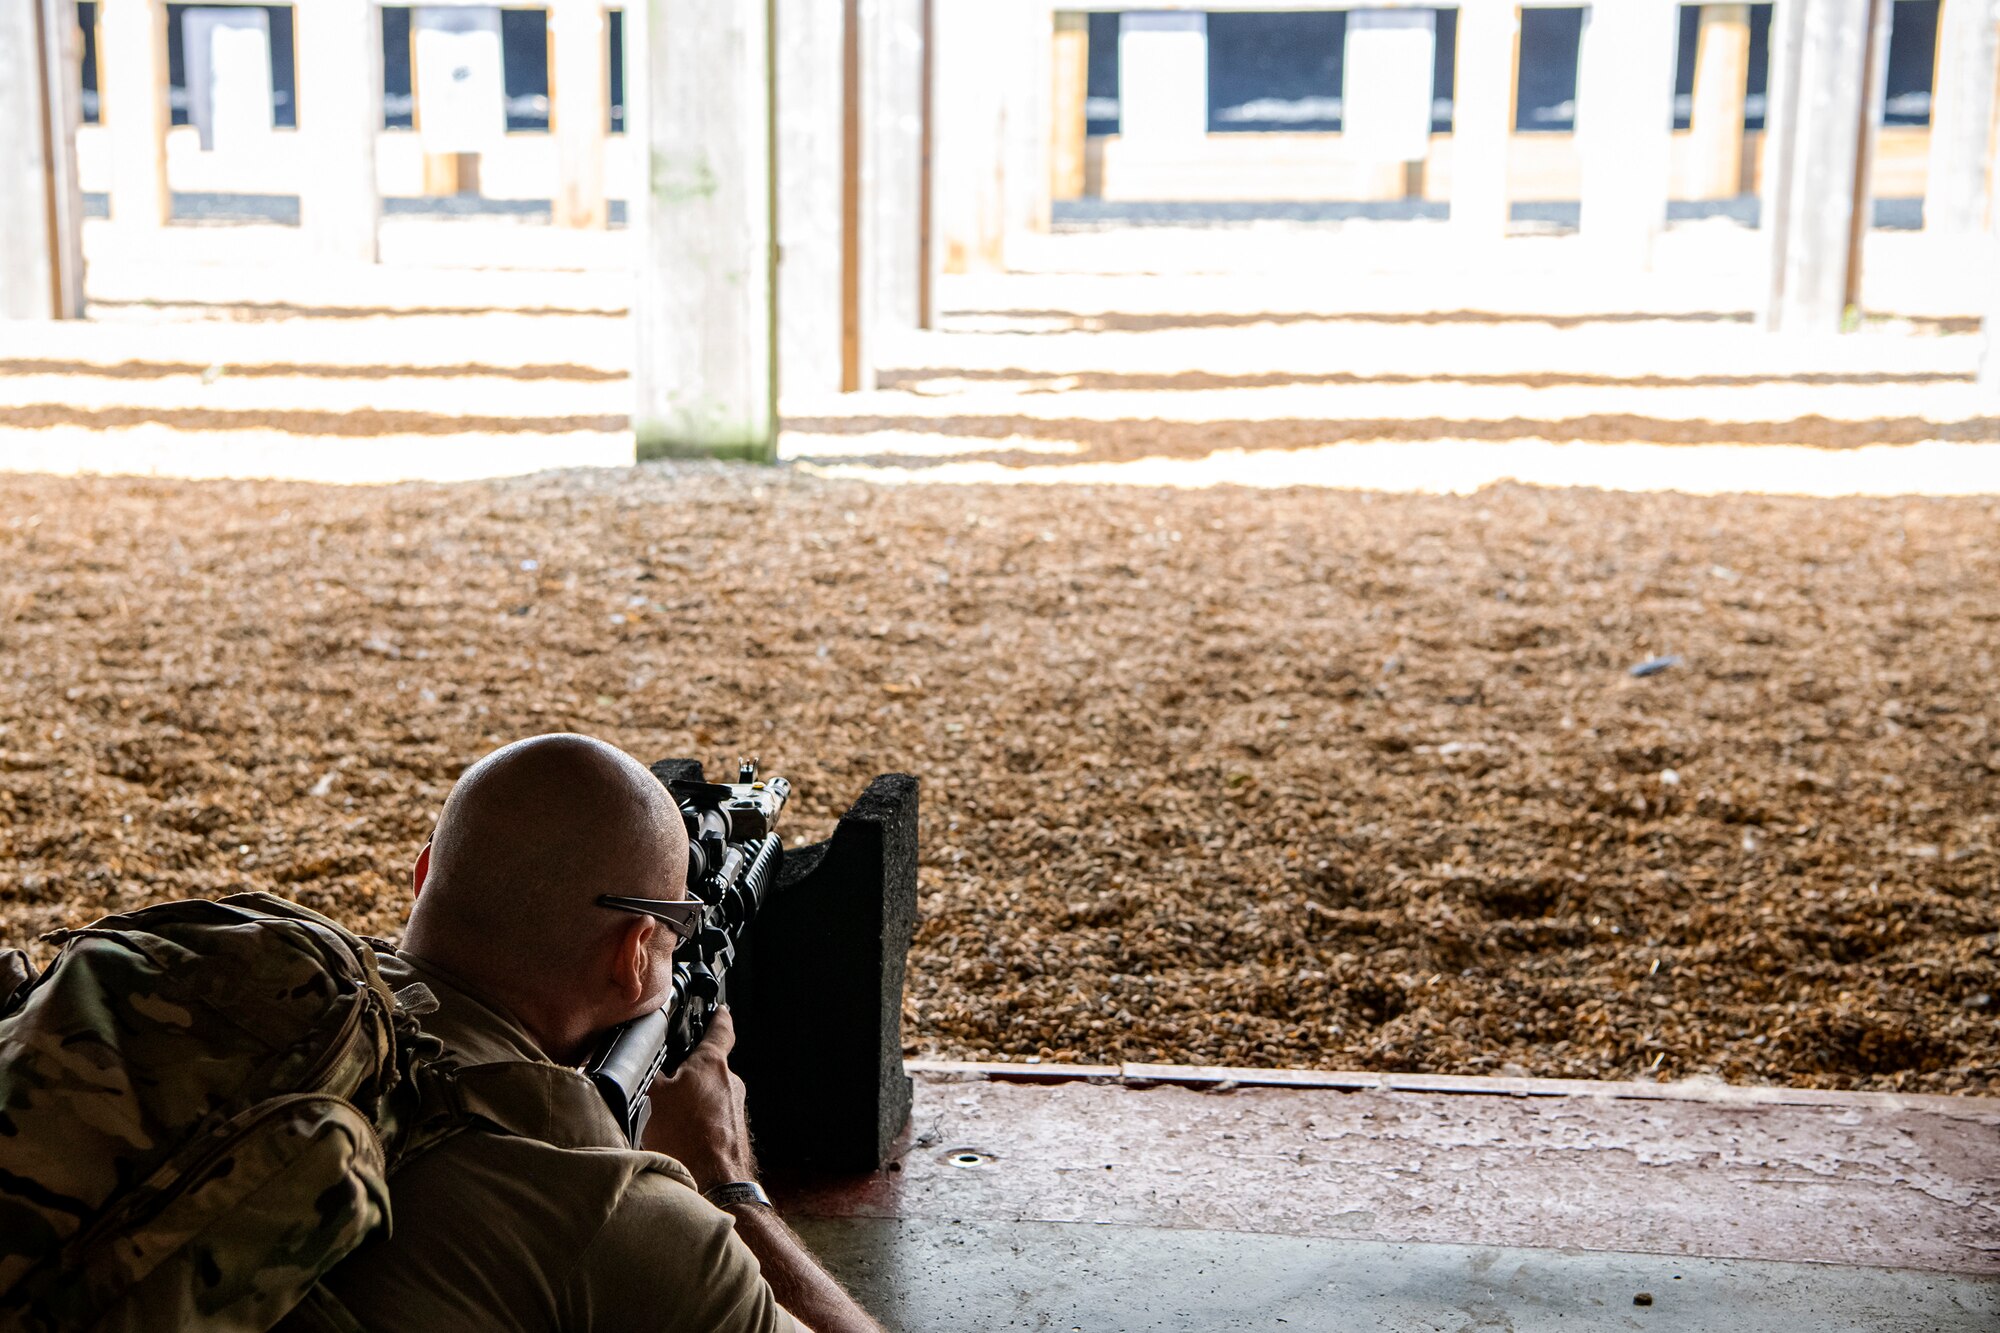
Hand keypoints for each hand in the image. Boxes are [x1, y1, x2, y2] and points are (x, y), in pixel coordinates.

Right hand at [641, 1007, 757, 1191]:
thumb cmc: (688, 1138)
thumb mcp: (655, 1099)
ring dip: (690, 1107)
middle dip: (688, 1077)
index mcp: (713, 1064)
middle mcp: (731, 1083)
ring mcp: (735, 1111)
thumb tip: (647, 1069)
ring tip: (668, 1126)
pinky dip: (696, 1128)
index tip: (720, 1010)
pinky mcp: (734, 1134)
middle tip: (665, 1089)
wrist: (716, 1183)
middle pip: (709, 1070)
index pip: (721, 1030)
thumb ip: (655, 1078)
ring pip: (709, 1099)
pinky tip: (679, 1144)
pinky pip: (711, 1123)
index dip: (718, 1018)